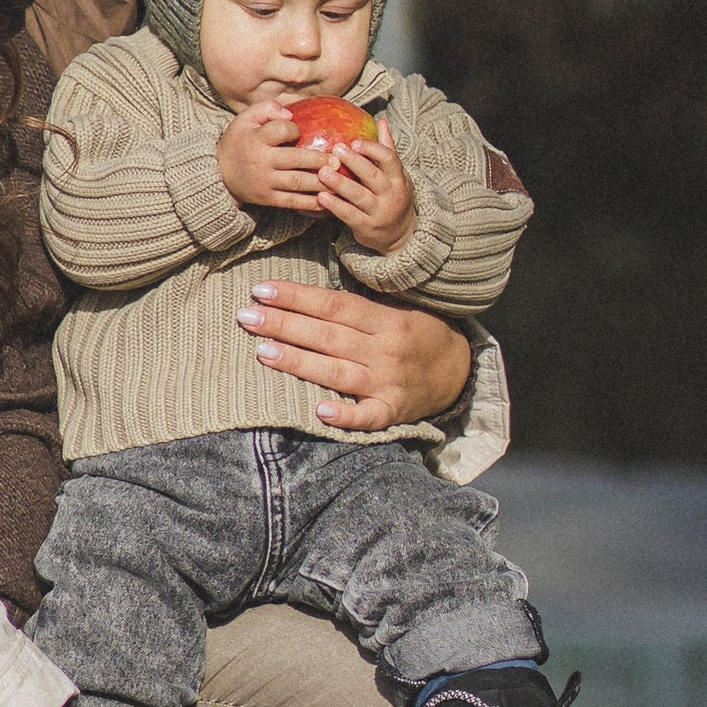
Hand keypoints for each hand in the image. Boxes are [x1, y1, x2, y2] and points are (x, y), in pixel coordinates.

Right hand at [218, 90, 327, 213]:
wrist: (219, 172)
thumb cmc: (239, 140)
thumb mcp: (245, 118)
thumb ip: (267, 108)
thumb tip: (289, 113)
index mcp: (256, 139)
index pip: (279, 131)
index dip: (293, 129)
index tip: (299, 131)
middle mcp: (261, 161)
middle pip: (295, 160)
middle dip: (318, 160)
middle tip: (337, 160)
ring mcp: (265, 182)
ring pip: (297, 183)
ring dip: (320, 182)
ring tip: (338, 179)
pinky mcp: (268, 198)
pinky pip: (293, 202)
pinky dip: (311, 203)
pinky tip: (327, 200)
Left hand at [237, 274, 473, 435]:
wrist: (460, 370)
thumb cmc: (418, 331)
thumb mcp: (397, 307)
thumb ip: (359, 305)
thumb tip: (306, 295)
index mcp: (386, 319)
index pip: (334, 305)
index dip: (297, 297)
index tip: (262, 289)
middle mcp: (385, 350)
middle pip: (328, 336)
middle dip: (285, 325)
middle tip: (246, 316)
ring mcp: (388, 383)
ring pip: (338, 372)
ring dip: (299, 362)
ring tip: (263, 350)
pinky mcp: (393, 412)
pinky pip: (368, 417)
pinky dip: (346, 416)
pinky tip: (319, 412)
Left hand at [311, 121, 416, 253]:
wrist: (400, 234)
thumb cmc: (392, 195)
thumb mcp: (395, 174)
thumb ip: (386, 149)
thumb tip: (381, 121)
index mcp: (398, 178)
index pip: (389, 159)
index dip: (372, 149)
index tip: (354, 141)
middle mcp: (391, 195)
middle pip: (373, 176)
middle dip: (355, 162)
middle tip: (336, 149)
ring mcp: (380, 212)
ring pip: (359, 196)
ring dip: (340, 184)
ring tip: (323, 172)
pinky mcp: (367, 227)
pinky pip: (349, 215)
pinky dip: (335, 206)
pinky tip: (321, 196)